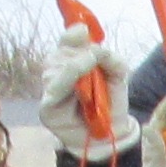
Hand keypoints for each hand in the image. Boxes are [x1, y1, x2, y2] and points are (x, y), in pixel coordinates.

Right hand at [41, 16, 128, 163]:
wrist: (112, 134)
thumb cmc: (111, 104)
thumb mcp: (118, 76)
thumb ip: (109, 58)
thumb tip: (96, 49)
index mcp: (69, 64)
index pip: (64, 44)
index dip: (71, 36)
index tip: (83, 31)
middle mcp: (55, 76)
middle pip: (58, 54)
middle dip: (76, 52)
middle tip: (94, 57)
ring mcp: (49, 92)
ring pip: (54, 68)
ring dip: (74, 64)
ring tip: (91, 66)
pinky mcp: (47, 108)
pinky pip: (53, 89)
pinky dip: (66, 78)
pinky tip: (78, 77)